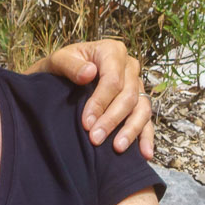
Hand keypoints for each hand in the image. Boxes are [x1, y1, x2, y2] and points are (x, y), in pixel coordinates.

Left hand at [42, 39, 153, 158]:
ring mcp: (137, 84)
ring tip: (117, 148)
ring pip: (141, 109)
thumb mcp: (58, 61)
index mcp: (112, 52)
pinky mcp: (139, 101)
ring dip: (130, 130)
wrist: (62, 74)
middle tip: (95, 139)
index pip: (113, 80)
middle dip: (112, 120)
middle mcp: (130, 66)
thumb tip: (89, 73)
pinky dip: (146, 137)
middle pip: (128, 97)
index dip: (101, 103)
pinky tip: (145, 153)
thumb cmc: (61, 66)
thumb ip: (70, 66)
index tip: (86, 123)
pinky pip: (147, 119)